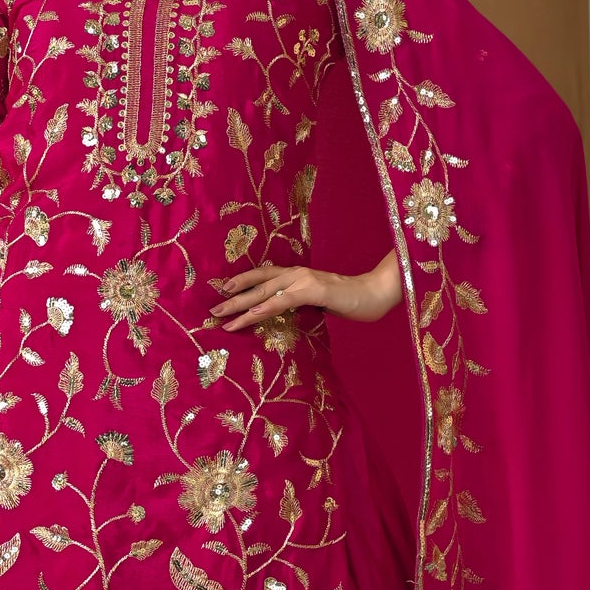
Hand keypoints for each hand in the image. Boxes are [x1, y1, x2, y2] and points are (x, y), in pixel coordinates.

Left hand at [209, 251, 402, 331]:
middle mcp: (296, 272)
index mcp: (297, 274)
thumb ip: (300, 302)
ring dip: (241, 304)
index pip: (263, 275)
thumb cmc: (350, 299)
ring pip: (265, 291)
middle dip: (232, 295)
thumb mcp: (318, 301)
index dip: (241, 281)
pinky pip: (284, 299)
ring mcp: (304, 279)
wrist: (377, 293)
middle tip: (212, 310)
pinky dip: (266, 306)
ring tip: (223, 316)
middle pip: (257, 282)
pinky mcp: (314, 290)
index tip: (221, 291)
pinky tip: (251, 314)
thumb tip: (282, 310)